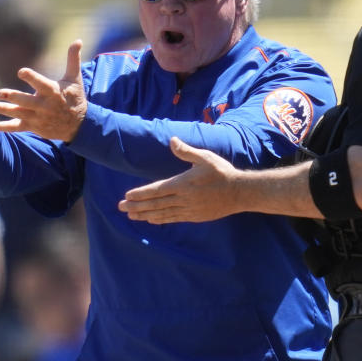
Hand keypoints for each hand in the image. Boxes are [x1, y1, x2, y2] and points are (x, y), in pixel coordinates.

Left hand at [0, 40, 87, 141]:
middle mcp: (45, 106)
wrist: (78, 125)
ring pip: (19, 114)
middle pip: (27, 102)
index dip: (32, 78)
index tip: (21, 71)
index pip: (41, 84)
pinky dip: (2, 127)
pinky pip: (15, 128)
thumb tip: (78, 40)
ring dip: (5, 110)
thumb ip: (73, 59)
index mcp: (53, 92)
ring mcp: (38, 118)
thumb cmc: (74, 98)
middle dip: (14, 97)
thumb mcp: (75, 78)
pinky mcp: (33, 126)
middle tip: (0, 93)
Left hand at [119, 137, 241, 222]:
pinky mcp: (194, 216)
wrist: (240, 192)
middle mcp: (183, 198)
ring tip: (131, 215)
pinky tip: (151, 219)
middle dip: (137, 206)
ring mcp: (189, 209)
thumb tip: (172, 140)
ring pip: (162, 213)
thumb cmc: (222, 172)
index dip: (141, 194)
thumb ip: (186, 151)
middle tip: (121, 208)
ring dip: (145, 214)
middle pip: (155, 203)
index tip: (127, 196)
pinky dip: (160, 219)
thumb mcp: (205, 157)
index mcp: (184, 183)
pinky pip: (173, 218)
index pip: (157, 190)